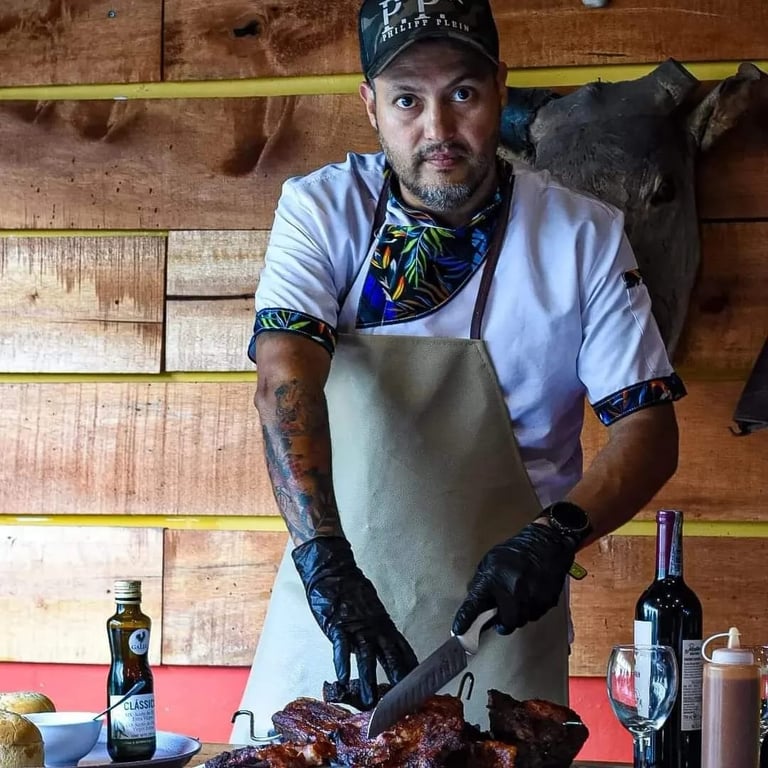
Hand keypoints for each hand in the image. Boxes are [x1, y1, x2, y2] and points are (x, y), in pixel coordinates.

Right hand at [292, 536, 417, 708]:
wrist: (333, 571)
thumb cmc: (351, 590)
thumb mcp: (371, 609)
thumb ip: (378, 627)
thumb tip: (386, 644)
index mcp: (383, 625)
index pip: (402, 649)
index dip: (411, 667)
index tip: (421, 684)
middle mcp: (373, 629)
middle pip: (389, 656)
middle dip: (397, 678)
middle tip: (404, 699)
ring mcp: (355, 628)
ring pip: (365, 657)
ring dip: (367, 679)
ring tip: (369, 699)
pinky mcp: (337, 626)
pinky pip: (340, 647)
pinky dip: (342, 662)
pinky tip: (343, 678)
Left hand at [452, 519, 576, 636]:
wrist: (545, 545)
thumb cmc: (515, 551)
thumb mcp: (490, 561)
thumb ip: (482, 582)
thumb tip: (477, 600)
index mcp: (493, 580)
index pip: (474, 605)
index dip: (464, 620)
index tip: (458, 631)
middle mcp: (511, 592)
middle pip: (505, 624)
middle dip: (501, 622)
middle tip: (500, 617)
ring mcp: (530, 599)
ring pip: (520, 621)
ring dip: (516, 615)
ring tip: (516, 600)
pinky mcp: (546, 602)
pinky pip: (534, 615)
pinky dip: (529, 610)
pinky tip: (529, 595)